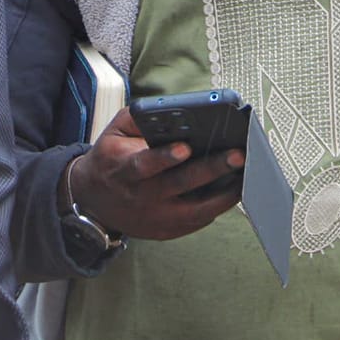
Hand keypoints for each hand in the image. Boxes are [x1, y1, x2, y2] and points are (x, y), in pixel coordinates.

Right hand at [61, 107, 244, 240]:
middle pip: (180, 184)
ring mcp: (154, 217)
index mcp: (124, 168)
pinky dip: (217, 207)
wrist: (92, 199)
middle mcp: (140, 196)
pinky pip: (197, 221)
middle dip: (212, 169)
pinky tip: (234, 190)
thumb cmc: (112, 157)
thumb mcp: (117, 132)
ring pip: (195, 211)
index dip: (165, 157)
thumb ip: (142, 118)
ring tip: (247, 175)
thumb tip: (175, 109)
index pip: (145, 164)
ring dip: (224, 194)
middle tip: (238, 155)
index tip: (186, 147)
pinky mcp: (166, 231)